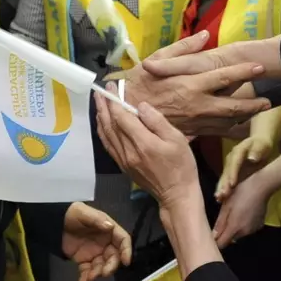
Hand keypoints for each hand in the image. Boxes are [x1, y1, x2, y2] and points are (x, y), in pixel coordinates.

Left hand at [61, 202, 131, 280]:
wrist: (55, 222)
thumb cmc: (73, 214)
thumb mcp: (84, 213)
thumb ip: (97, 220)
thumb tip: (110, 227)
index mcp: (108, 229)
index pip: (123, 240)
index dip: (126, 250)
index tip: (126, 261)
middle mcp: (105, 242)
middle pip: (114, 257)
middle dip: (111, 266)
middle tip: (104, 273)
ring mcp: (95, 252)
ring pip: (102, 266)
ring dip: (98, 273)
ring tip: (89, 277)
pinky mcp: (84, 260)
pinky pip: (88, 270)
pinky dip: (86, 277)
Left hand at [96, 93, 201, 209]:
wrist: (177, 194)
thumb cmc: (181, 165)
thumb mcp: (176, 139)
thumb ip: (156, 121)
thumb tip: (140, 106)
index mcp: (142, 142)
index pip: (121, 117)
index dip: (114, 100)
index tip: (112, 86)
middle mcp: (128, 151)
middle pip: (110, 125)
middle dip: (104, 106)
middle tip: (99, 91)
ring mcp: (123, 160)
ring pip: (106, 135)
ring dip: (101, 117)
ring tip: (98, 103)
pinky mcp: (123, 166)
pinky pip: (108, 146)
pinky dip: (103, 132)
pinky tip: (103, 125)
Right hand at [112, 32, 271, 135]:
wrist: (126, 109)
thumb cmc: (140, 82)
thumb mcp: (158, 59)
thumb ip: (184, 48)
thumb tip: (205, 36)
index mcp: (191, 84)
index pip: (225, 77)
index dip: (244, 71)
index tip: (260, 67)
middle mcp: (198, 105)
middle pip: (233, 105)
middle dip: (253, 102)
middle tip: (269, 99)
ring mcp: (196, 120)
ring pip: (227, 120)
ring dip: (246, 116)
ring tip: (260, 110)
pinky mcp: (191, 131)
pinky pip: (215, 132)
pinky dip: (230, 131)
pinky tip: (241, 129)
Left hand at [212, 172, 270, 247]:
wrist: (261, 187)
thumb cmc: (240, 194)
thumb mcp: (226, 206)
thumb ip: (220, 223)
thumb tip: (213, 236)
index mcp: (234, 227)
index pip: (222, 244)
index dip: (216, 241)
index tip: (213, 234)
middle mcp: (244, 232)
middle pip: (231, 239)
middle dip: (226, 232)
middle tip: (225, 217)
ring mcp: (253, 229)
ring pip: (239, 234)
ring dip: (236, 228)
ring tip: (236, 213)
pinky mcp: (259, 226)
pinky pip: (248, 229)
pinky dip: (244, 224)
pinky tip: (245, 213)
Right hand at [216, 135, 272, 201]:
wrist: (259, 144)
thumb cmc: (262, 145)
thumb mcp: (262, 145)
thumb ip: (257, 150)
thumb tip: (251, 159)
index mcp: (238, 150)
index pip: (234, 162)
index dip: (233, 173)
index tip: (232, 184)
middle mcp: (231, 158)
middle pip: (227, 171)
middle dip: (224, 183)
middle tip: (222, 195)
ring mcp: (230, 165)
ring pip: (224, 177)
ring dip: (221, 187)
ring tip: (218, 198)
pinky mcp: (231, 172)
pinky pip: (226, 181)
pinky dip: (223, 189)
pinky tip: (220, 199)